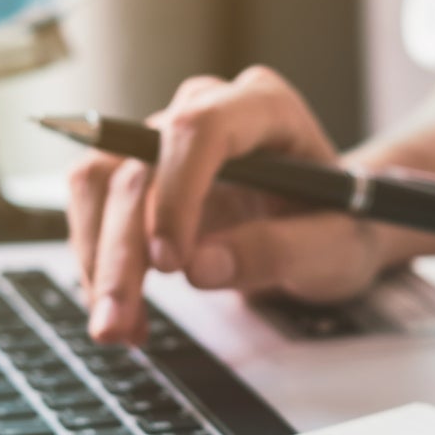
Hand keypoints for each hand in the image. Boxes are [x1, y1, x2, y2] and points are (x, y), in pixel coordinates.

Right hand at [67, 67, 387, 342]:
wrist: (326, 225)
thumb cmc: (338, 224)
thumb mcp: (334, 248)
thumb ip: (279, 251)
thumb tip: (199, 268)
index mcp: (265, 107)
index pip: (199, 128)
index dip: (176, 192)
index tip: (172, 263)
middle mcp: (206, 109)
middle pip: (138, 165)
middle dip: (121, 251)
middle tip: (118, 322)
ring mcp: (166, 139)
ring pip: (100, 184)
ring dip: (97, 260)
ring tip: (118, 328)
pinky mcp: (139, 173)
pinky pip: (95, 209)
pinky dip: (100, 266)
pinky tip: (128, 314)